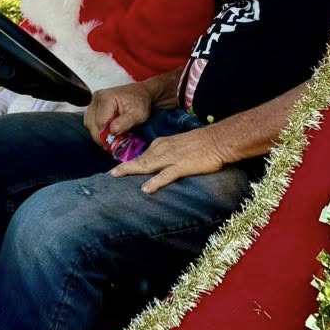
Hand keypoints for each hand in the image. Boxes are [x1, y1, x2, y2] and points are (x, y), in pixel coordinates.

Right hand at [84, 80, 152, 148]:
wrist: (141, 94)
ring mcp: (94, 101)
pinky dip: (97, 128)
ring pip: (89, 124)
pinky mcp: (94, 105)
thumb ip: (125, 123)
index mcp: (106, 98)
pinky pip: (90, 121)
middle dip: (101, 136)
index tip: (114, 144)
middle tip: (112, 144)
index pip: (100, 123)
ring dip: (98, 133)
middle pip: (91, 124)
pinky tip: (107, 130)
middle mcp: (97, 98)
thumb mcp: (138, 114)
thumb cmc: (140, 102)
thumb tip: (112, 131)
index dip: (106, 136)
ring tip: (110, 137)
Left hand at [111, 125, 228, 193]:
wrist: (219, 140)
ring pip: (147, 164)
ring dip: (131, 170)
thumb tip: (159, 164)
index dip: (129, 163)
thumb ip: (168, 153)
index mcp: (162, 144)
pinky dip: (155, 182)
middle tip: (109, 175)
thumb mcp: (180, 145)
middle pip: (140, 160)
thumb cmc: (203, 143)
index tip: (117, 171)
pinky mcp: (182, 165)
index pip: (142, 155)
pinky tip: (146, 189)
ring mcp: (172, 157)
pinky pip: (166, 175)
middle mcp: (163, 149)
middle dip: (124, 167)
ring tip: (116, 177)